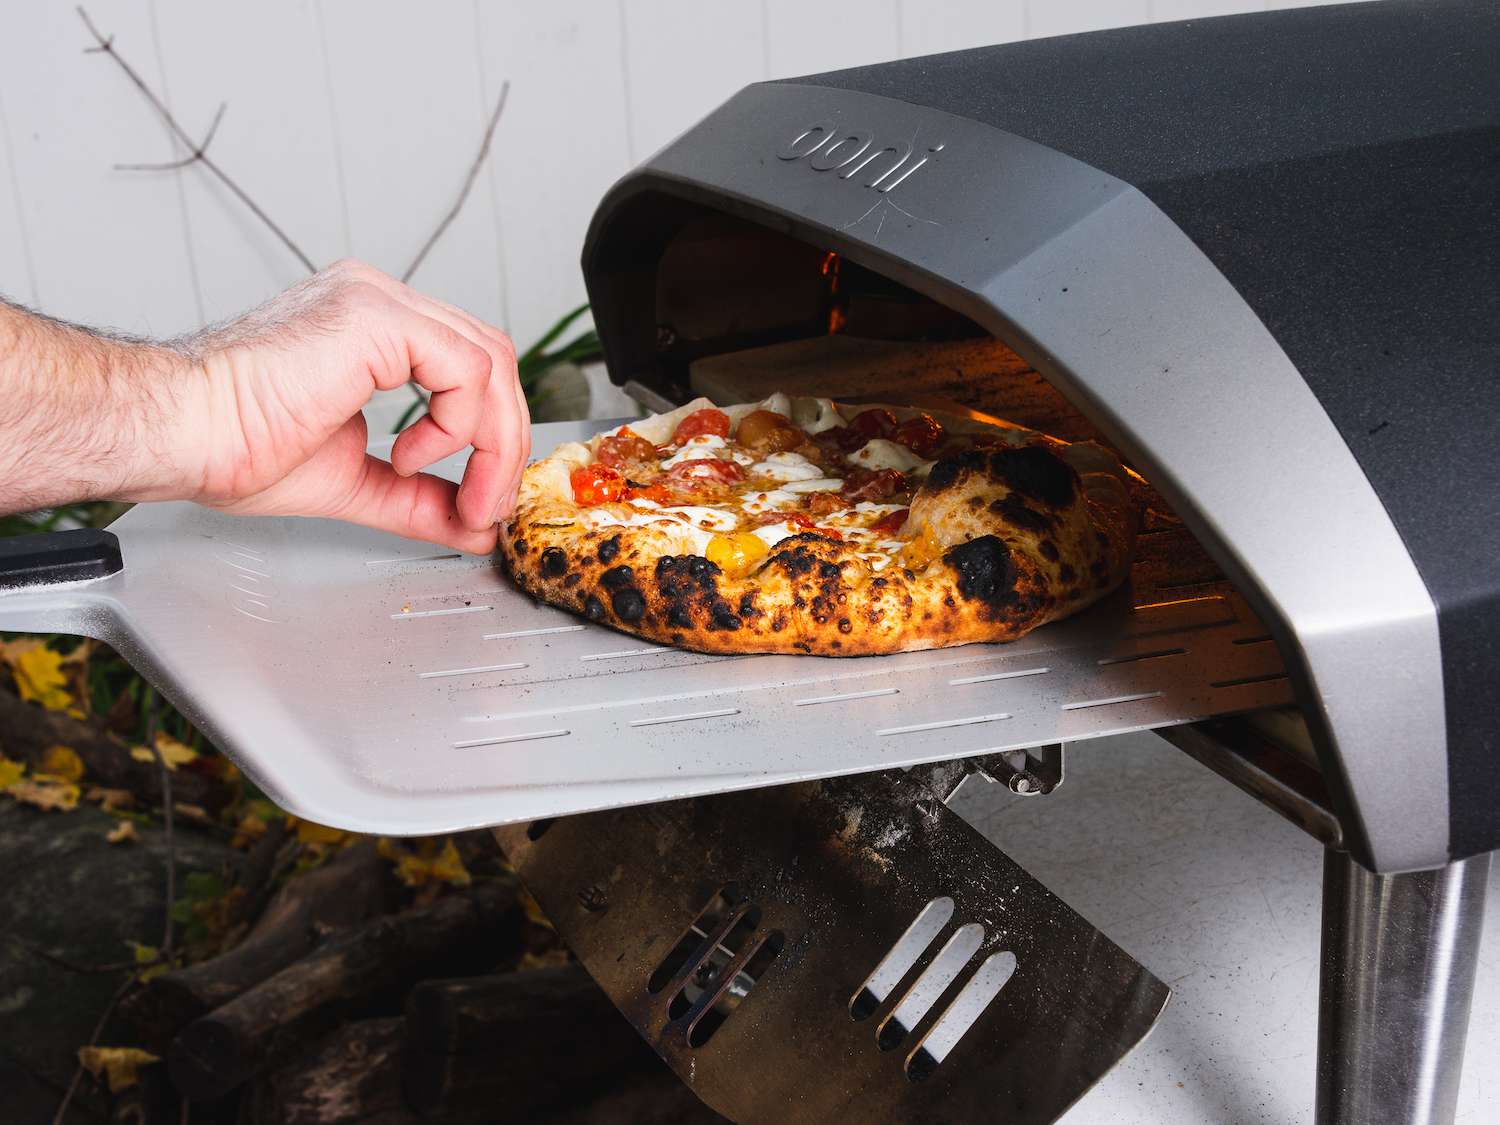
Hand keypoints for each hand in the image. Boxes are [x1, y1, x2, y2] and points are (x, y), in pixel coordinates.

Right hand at [175, 260, 529, 552]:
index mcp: (372, 329)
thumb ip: (419, 498)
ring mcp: (378, 301)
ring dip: (493, 444)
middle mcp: (379, 302)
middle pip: (490, 361)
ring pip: (489, 362)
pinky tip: (411, 454)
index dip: (489, 437)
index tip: (478, 500)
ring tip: (465, 495)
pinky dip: (459, 426)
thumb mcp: (356, 479)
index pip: (468, 368)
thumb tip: (472, 525)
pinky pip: (466, 368)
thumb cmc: (234, 444)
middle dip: (503, 445)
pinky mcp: (376, 315)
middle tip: (487, 508)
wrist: (182, 434)